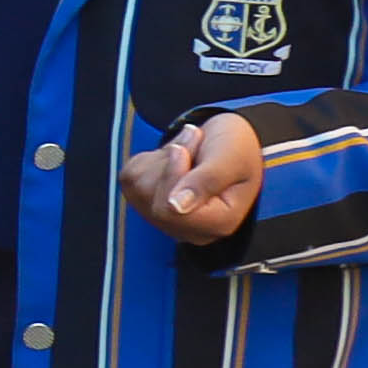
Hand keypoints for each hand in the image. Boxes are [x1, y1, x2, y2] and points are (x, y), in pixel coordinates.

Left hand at [121, 107, 265, 244]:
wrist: (231, 138)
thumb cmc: (237, 147)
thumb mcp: (229, 158)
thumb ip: (206, 182)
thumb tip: (175, 208)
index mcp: (219, 223)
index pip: (170, 212)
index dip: (171, 175)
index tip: (183, 150)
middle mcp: (190, 229)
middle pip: (151, 200)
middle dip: (168, 162)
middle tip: (194, 141)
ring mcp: (167, 220)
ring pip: (138, 187)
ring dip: (161, 157)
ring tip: (189, 149)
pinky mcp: (147, 204)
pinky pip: (130, 178)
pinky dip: (150, 159)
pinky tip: (174, 157)